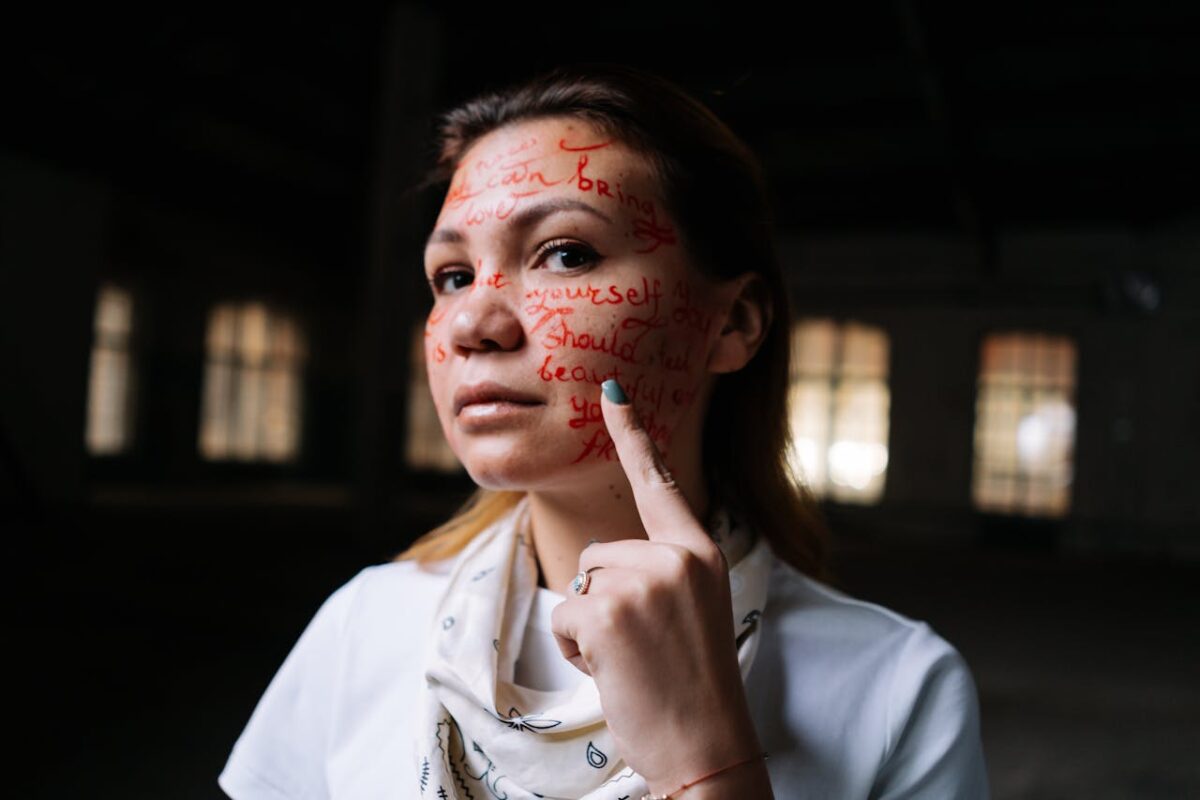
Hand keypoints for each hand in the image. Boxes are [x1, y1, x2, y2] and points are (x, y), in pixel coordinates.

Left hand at [549, 379, 763, 793]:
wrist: (706, 746)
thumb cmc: (692, 685)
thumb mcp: (692, 610)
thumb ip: (660, 572)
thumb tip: (604, 562)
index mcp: (701, 553)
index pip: (660, 484)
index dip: (633, 433)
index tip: (611, 388)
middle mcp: (677, 556)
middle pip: (600, 553)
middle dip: (604, 601)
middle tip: (643, 648)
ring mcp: (644, 580)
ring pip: (581, 583)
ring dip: (589, 627)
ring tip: (632, 659)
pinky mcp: (610, 610)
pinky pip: (564, 615)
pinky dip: (576, 648)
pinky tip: (614, 670)